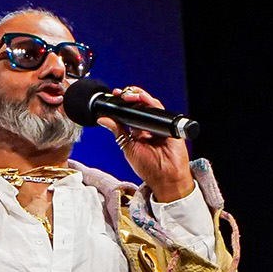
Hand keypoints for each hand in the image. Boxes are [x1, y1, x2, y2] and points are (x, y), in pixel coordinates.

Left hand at [96, 84, 193, 201]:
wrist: (165, 178)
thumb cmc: (149, 168)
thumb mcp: (128, 148)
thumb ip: (118, 132)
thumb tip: (103, 119)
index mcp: (138, 132)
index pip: (130, 113)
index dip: (123, 103)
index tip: (115, 96)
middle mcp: (149, 127)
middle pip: (141, 106)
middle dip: (130, 96)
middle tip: (121, 93)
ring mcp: (160, 125)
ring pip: (150, 105)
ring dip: (139, 97)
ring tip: (129, 95)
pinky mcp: (169, 125)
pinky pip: (160, 111)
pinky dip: (151, 103)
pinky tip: (142, 100)